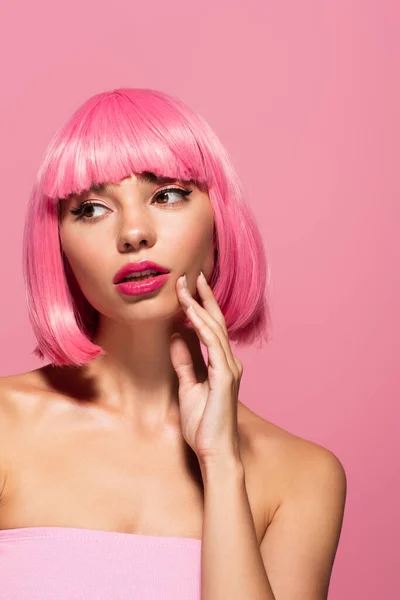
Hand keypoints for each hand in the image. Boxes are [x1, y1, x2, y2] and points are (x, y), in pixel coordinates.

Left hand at [169, 271, 243, 466]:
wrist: (214, 453)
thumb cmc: (204, 426)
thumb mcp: (188, 389)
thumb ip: (185, 364)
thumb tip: (176, 339)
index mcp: (222, 365)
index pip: (212, 329)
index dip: (201, 306)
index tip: (188, 288)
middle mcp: (229, 362)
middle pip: (216, 322)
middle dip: (202, 297)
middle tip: (190, 275)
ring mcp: (229, 369)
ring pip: (214, 329)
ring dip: (199, 306)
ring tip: (186, 287)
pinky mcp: (225, 378)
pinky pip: (212, 346)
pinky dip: (201, 327)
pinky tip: (189, 314)